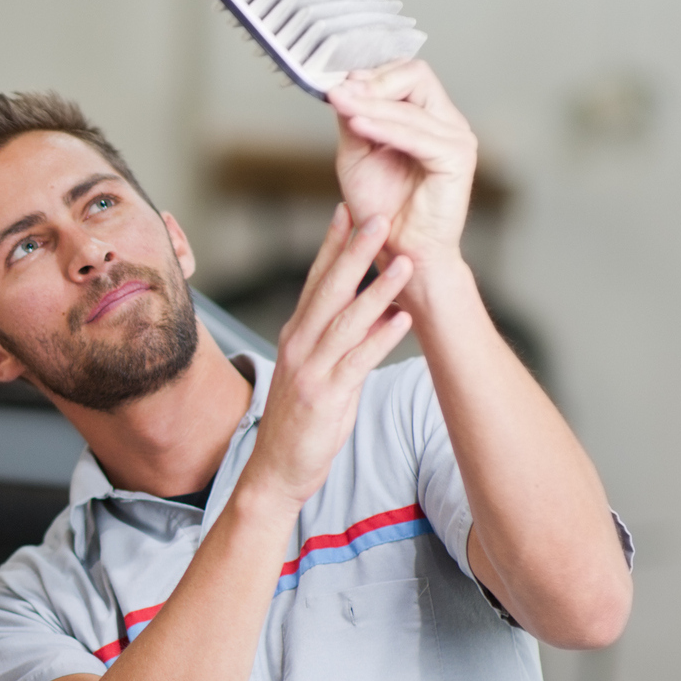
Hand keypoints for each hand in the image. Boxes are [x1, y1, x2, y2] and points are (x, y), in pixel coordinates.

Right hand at [241, 206, 414, 511]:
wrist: (275, 471)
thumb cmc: (300, 421)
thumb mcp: (316, 371)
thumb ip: (340, 339)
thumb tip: (375, 308)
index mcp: (296, 335)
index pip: (314, 280)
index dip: (332, 244)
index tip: (348, 210)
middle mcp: (299, 346)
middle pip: (329, 290)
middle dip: (354, 251)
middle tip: (377, 217)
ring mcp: (310, 370)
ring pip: (346, 321)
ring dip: (378, 289)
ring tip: (404, 263)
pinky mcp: (325, 397)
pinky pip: (356, 362)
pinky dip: (380, 339)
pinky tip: (402, 320)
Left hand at [328, 60, 477, 280]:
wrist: (399, 252)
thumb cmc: (381, 209)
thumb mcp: (357, 155)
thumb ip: (355, 120)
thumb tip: (345, 85)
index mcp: (428, 118)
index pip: (406, 73)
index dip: (372, 74)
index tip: (337, 83)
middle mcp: (447, 123)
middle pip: (417, 75)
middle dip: (373, 82)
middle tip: (339, 91)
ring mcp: (457, 138)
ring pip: (411, 105)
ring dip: (370, 103)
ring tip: (339, 103)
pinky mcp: (457, 159)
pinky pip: (417, 135)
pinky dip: (385, 127)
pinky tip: (357, 124)